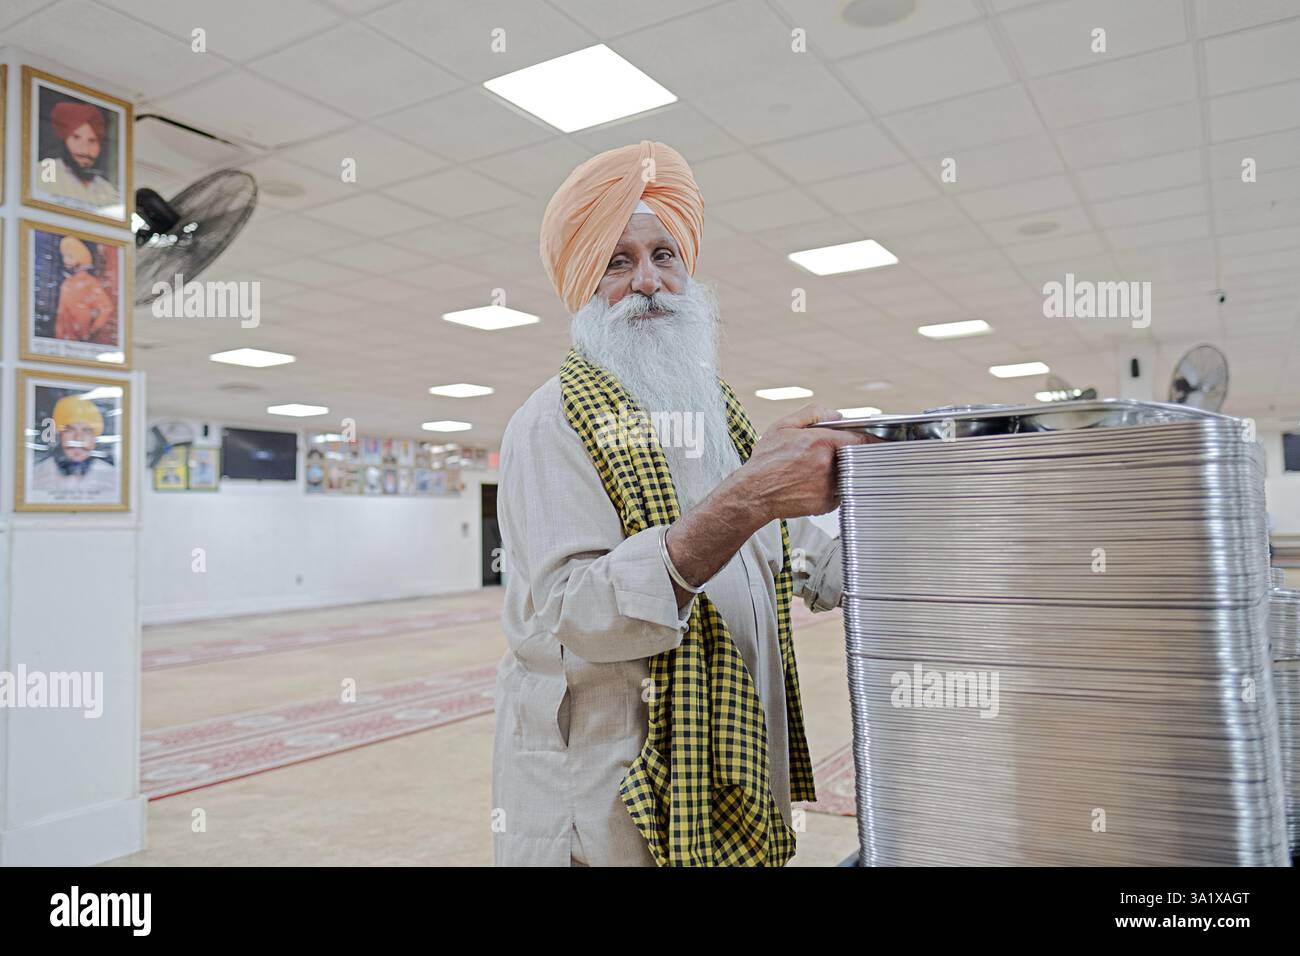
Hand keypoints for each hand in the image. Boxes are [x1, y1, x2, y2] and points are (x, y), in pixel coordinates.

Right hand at [739, 403, 877, 521]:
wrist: (754, 493)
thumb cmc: (765, 462)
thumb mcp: (783, 426)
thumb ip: (812, 413)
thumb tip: (836, 414)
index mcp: (821, 442)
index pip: (861, 439)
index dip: (872, 440)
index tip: (879, 441)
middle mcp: (828, 464)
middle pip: (856, 458)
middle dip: (851, 456)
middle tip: (837, 457)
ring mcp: (829, 486)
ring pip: (848, 476)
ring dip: (841, 473)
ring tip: (817, 472)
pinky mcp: (826, 503)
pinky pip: (839, 494)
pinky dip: (832, 489)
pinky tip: (812, 486)